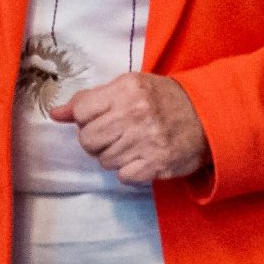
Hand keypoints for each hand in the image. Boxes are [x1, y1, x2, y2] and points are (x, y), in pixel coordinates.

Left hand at [48, 72, 208, 185]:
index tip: (100, 119)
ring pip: (104, 160)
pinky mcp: (156, 163)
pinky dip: (129, 170)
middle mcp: (135, 112)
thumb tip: (55, 114)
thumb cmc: (163, 100)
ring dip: (114, 156)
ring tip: (132, 145)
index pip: (81, 111)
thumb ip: (90, 99)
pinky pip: (123, 176)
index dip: (86, 120)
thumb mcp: (129, 87)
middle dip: (96, 141)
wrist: (208, 117)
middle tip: (115, 135)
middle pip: (88, 140)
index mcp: (127, 88)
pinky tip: (141, 157)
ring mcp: (147, 139)